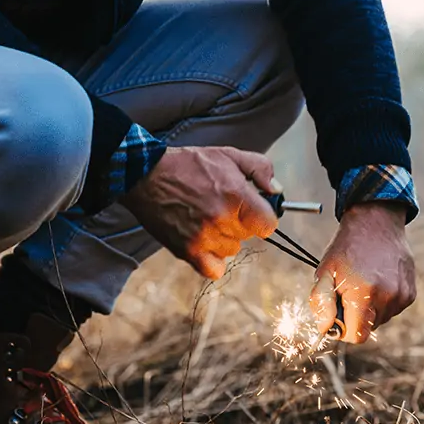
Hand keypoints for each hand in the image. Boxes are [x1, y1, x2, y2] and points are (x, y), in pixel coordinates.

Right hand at [120, 146, 280, 279]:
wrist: (146, 175)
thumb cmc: (189, 164)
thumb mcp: (229, 155)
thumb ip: (260, 170)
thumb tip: (276, 191)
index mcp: (236, 196)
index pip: (268, 225)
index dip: (263, 217)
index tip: (254, 211)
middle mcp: (222, 220)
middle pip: (248, 236)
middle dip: (240, 222)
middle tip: (221, 206)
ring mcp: (205, 239)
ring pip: (231, 249)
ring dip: (224, 238)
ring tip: (206, 219)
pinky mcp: (188, 252)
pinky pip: (214, 269)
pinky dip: (212, 259)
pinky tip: (204, 241)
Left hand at [309, 202, 415, 343]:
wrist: (375, 222)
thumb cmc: (346, 248)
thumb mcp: (325, 272)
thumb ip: (321, 303)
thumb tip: (326, 328)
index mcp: (363, 293)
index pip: (356, 336)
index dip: (344, 329)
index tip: (339, 314)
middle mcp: (387, 297)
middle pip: (369, 328)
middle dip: (357, 316)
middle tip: (351, 291)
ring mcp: (401, 295)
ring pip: (381, 319)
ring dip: (371, 308)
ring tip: (366, 282)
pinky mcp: (410, 292)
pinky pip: (393, 309)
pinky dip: (384, 301)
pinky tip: (379, 280)